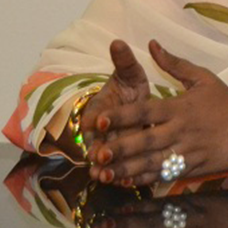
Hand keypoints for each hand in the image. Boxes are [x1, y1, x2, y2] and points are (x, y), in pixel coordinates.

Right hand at [79, 39, 150, 180]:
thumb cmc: (130, 89)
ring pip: (107, 161)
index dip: (93, 120)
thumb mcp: (129, 74)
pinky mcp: (122, 160)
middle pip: (96, 142)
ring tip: (109, 178)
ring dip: (107, 170)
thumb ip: (124, 62)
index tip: (97, 123)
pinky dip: (124, 178)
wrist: (135, 108)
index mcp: (100, 109)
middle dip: (97, 150)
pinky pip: (122, 170)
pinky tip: (128, 185)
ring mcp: (110, 148)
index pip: (93, 115)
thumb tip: (118, 42)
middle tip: (101, 158)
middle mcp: (100, 132)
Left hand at [85, 39, 227, 184]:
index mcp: (181, 107)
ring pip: (152, 163)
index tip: (102, 119)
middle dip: (120, 147)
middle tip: (96, 152)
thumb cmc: (227, 103)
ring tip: (103, 173)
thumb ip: (175, 63)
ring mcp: (187, 152)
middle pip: (146, 140)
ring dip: (127, 169)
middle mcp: (181, 130)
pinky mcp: (192, 169)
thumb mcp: (204, 78)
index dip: (123, 115)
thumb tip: (151, 44)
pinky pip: (164, 176)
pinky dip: (145, 181)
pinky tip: (126, 183)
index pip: (146, 110)